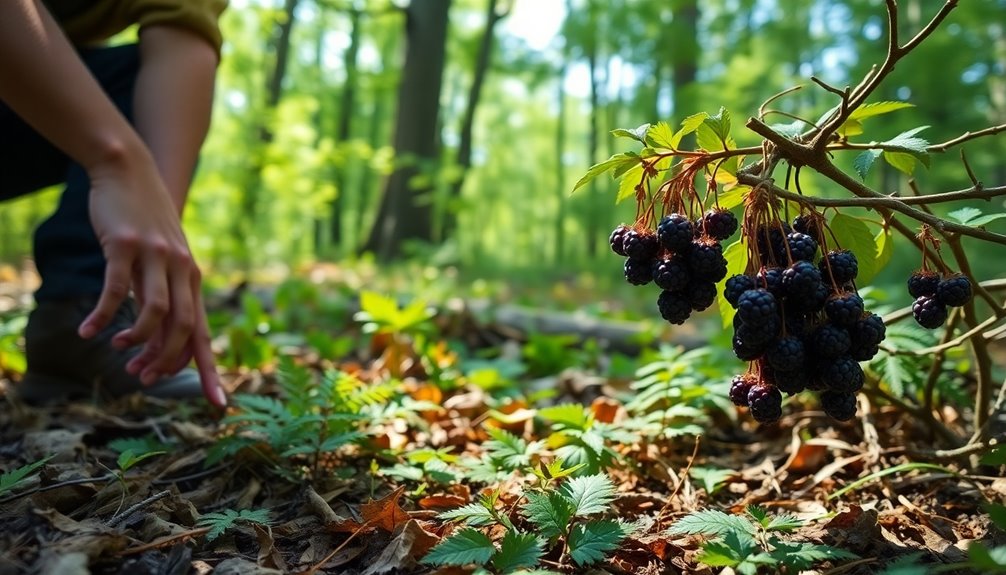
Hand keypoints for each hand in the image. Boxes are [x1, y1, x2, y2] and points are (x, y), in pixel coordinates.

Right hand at [78, 143, 226, 407]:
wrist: (130, 173)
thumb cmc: (146, 224)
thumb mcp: (163, 261)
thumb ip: (163, 296)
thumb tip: (155, 339)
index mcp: (192, 280)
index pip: (204, 334)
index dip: (212, 371)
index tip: (219, 404)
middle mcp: (181, 270)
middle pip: (184, 328)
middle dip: (166, 361)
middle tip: (141, 378)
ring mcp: (156, 257)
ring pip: (157, 311)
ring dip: (138, 340)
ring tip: (118, 352)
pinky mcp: (126, 245)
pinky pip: (116, 289)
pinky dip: (104, 315)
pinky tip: (89, 332)